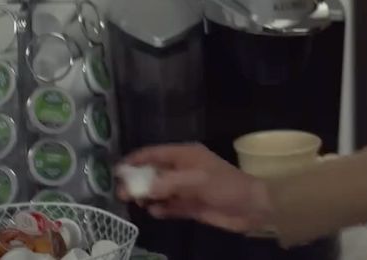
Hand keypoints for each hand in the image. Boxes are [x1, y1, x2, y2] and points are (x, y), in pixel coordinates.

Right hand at [117, 143, 271, 234]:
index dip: (135, 160)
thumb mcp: (195, 181)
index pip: (154, 153)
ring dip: (147, 196)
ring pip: (159, 190)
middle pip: (153, 173)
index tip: (116, 171)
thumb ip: (166, 184)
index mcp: (185, 155)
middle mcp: (183, 169)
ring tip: (136, 203)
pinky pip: (169, 206)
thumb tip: (140, 189)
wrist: (250, 207)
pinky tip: (155, 212)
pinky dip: (161, 208)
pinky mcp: (190, 206)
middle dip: (137, 181)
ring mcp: (186, 188)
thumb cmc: (224, 186)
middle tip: (121, 194)